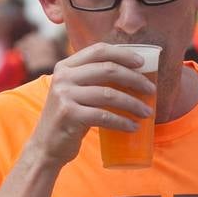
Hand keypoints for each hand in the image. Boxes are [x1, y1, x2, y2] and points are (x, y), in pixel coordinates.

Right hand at [30, 43, 155, 166]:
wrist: (46, 146)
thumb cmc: (68, 118)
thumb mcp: (74, 92)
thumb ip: (92, 79)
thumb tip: (133, 73)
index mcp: (65, 67)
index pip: (98, 50)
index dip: (123, 54)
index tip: (142, 63)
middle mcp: (63, 77)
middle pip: (108, 69)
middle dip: (134, 79)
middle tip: (151, 90)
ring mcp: (64, 96)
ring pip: (109, 94)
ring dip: (133, 103)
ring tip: (147, 112)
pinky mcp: (69, 115)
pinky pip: (104, 116)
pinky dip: (122, 122)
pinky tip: (133, 127)